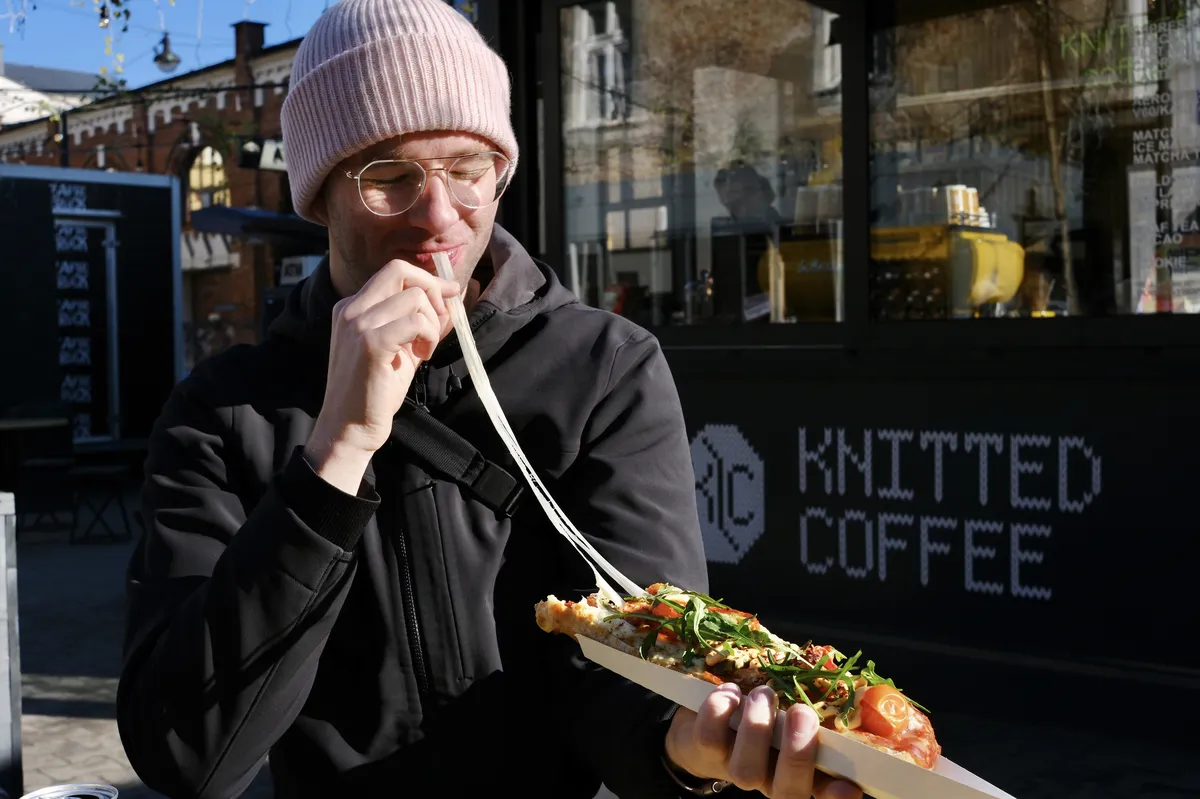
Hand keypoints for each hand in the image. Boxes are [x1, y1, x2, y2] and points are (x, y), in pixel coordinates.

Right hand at [306, 259, 459, 491]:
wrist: (349, 428)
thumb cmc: (374, 392)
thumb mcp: (402, 349)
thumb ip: (422, 323)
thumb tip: (454, 298)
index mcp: (352, 307)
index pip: (394, 273)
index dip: (427, 281)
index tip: (449, 298)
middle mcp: (350, 309)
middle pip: (400, 270)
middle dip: (432, 290)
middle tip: (439, 324)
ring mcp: (357, 324)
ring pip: (414, 297)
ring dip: (432, 322)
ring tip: (424, 350)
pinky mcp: (370, 343)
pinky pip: (416, 321)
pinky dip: (429, 335)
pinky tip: (421, 357)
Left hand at [664, 684, 862, 798]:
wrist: (703, 726)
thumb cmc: (762, 719)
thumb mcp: (790, 717)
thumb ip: (815, 715)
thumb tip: (857, 698)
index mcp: (797, 772)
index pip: (822, 791)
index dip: (835, 795)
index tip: (851, 786)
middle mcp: (768, 779)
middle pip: (788, 791)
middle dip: (798, 755)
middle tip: (803, 714)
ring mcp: (734, 769)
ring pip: (747, 769)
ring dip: (757, 727)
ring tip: (763, 694)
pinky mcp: (703, 750)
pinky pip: (710, 737)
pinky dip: (720, 710)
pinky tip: (730, 692)